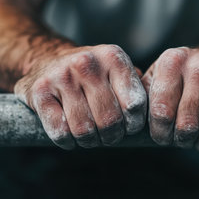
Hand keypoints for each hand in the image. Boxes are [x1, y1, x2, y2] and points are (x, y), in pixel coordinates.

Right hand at [14, 45, 146, 148]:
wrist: (47, 60)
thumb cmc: (91, 74)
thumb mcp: (117, 70)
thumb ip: (138, 86)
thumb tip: (159, 113)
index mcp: (112, 57)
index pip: (136, 104)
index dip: (134, 124)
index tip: (128, 126)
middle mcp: (87, 62)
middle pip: (110, 121)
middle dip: (112, 136)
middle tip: (108, 134)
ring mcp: (61, 75)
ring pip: (84, 130)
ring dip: (89, 141)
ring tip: (90, 134)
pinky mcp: (39, 91)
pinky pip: (60, 131)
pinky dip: (68, 141)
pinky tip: (70, 135)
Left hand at [142, 46, 198, 151]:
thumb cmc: (188, 72)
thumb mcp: (162, 73)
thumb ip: (142, 92)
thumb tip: (125, 117)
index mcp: (174, 60)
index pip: (161, 113)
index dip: (160, 133)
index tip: (163, 136)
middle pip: (187, 126)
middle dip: (183, 140)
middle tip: (183, 139)